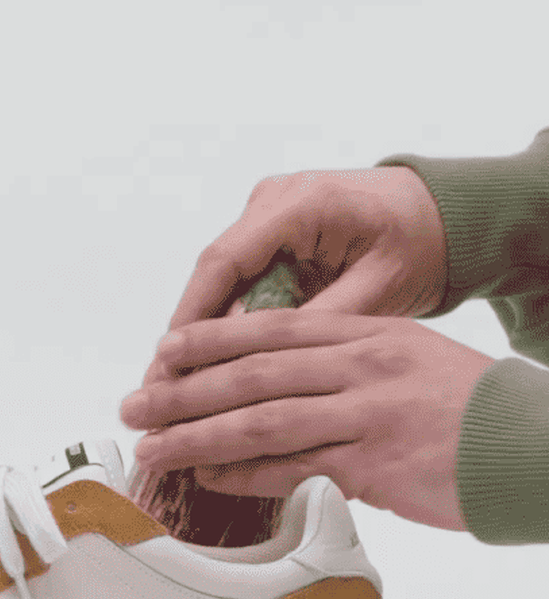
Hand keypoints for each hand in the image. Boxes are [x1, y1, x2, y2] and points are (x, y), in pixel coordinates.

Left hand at [121, 309, 495, 533]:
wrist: (530, 445)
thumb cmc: (472, 408)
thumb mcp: (411, 360)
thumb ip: (350, 365)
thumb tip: (290, 383)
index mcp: (367, 334)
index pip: (271, 329)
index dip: (211, 340)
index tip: (166, 352)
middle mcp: (360, 366)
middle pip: (251, 374)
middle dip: (184, 390)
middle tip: (137, 406)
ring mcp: (365, 415)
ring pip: (260, 421)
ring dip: (197, 435)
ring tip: (154, 448)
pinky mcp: (373, 465)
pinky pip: (292, 468)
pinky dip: (244, 474)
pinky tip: (211, 477)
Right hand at [140, 166, 447, 390]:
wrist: (443, 215)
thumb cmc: (420, 242)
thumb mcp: (379, 288)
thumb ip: (322, 322)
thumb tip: (265, 372)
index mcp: (299, 204)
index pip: (223, 263)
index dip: (192, 321)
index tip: (170, 369)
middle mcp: (271, 204)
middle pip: (210, 279)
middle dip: (184, 341)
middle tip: (156, 394)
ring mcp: (266, 219)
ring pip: (218, 288)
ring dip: (198, 342)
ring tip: (170, 394)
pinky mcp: (268, 241)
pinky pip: (237, 290)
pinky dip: (224, 333)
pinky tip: (203, 377)